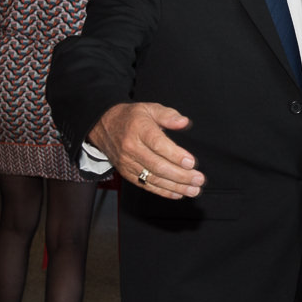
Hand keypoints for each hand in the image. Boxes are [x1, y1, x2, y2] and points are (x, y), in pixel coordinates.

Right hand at [87, 102, 204, 198]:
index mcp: (139, 130)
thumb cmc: (131, 118)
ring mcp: (128, 163)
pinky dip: (163, 191)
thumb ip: (168, 115)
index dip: (175, 155)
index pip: (158, 144)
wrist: (103, 126)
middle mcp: (132, 148)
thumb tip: (183, 122)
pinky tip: (178, 193)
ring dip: (176, 186)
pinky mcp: (127, 173)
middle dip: (181, 175)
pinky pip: (146, 185)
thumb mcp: (150, 108)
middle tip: (198, 179)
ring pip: (154, 178)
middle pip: (158, 165)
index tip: (191, 162)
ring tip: (194, 190)